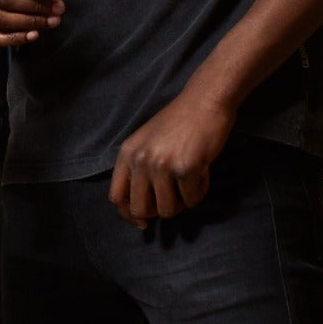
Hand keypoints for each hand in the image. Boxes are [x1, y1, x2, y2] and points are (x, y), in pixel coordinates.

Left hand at [109, 93, 235, 228]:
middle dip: (159, 211)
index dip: (129, 215)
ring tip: (191, 181)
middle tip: (175, 199)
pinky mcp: (185, 169)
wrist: (205, 101)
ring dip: (183, 202)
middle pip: (141, 210)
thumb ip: (139, 169)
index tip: (144, 223)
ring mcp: (162, 165)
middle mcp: (140, 160)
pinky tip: (204, 171)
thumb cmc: (180, 122)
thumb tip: (140, 212)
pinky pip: (192, 200)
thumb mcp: (147, 142)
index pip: (116, 197)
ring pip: (168, 210)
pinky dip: (200, 192)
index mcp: (127, 153)